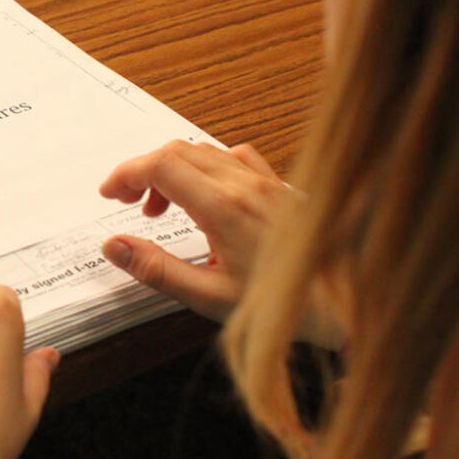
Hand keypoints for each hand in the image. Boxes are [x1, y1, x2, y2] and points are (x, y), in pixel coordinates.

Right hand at [98, 140, 293, 321]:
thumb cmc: (283, 307)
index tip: (110, 194)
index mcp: (224, 208)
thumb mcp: (209, 297)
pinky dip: (204, 166)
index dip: (126, 174)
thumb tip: (113, 245)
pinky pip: (233, 157)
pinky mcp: (279, 186)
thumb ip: (156, 269)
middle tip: (125, 201)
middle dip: (141, 170)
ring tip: (160, 209)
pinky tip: (204, 194)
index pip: (160, 166)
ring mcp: (265, 181)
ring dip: (170, 170)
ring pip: (202, 151)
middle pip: (176, 151)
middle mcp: (245, 185)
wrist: (348, 306)